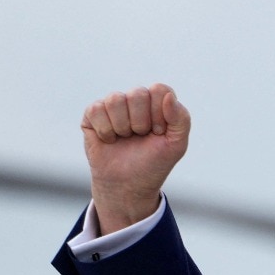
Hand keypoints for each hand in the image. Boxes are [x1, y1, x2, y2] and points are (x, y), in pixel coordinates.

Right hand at [81, 84, 190, 233]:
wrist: (129, 184)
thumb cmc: (154, 162)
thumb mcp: (177, 145)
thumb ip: (181, 119)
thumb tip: (169, 96)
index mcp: (158, 103)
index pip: (159, 89)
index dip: (159, 113)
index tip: (159, 132)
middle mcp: (135, 100)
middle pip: (138, 93)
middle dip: (141, 122)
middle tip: (141, 136)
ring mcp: (114, 105)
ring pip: (115, 99)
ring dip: (123, 126)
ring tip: (126, 138)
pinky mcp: (93, 113)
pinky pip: (96, 109)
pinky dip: (105, 131)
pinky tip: (110, 140)